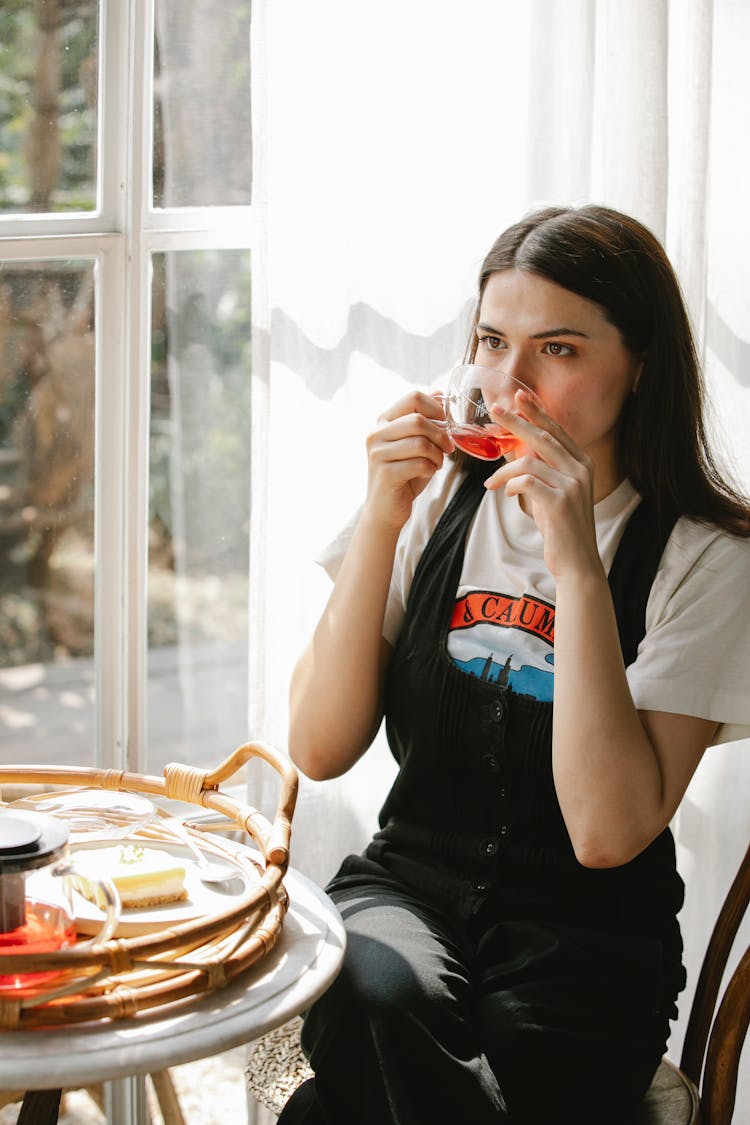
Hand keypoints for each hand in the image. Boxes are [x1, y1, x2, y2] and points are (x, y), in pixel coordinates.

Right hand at [364, 391, 453, 531]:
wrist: (386, 509)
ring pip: (421, 443)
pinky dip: (431, 469)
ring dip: (437, 455)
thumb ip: (425, 420)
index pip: (413, 397)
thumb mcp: (416, 443)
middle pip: (418, 420)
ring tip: (436, 463)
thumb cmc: (404, 474)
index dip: (436, 408)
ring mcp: (377, 454)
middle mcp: (376, 434)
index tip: (445, 423)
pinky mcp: (384, 474)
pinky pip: (420, 464)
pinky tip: (428, 473)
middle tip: (447, 448)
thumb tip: (441, 394)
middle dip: (440, 435)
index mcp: (383, 421)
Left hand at [483, 391, 601, 578]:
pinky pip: (526, 482)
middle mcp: (580, 469)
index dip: (536, 412)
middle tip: (494, 410)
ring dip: (503, 471)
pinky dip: (510, 485)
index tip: (518, 397)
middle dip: (516, 421)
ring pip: (528, 461)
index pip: (556, 430)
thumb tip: (512, 448)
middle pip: (543, 436)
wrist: (576, 562)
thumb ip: (536, 469)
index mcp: (581, 463)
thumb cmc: (560, 527)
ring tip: (491, 484)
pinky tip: (506, 494)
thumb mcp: (549, 492)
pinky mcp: (560, 502)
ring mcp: (572, 485)